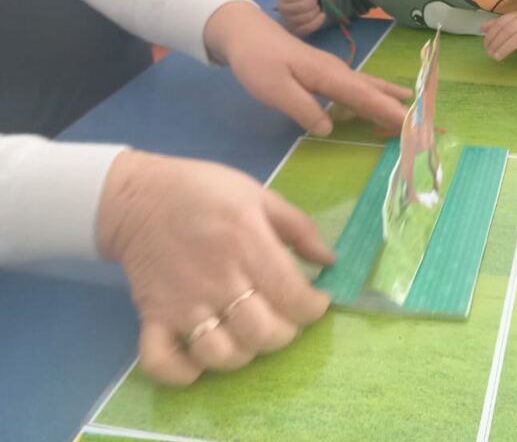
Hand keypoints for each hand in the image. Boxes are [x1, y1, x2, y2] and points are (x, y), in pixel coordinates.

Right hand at [97, 150, 334, 384]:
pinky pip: (162, 362)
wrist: (139, 196)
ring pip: (221, 354)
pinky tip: (200, 361)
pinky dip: (183, 372)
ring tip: (248, 334)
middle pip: (262, 333)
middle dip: (284, 332)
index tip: (315, 301)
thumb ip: (299, 228)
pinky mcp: (152, 317)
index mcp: (248, 245)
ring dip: (243, 354)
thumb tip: (330, 260)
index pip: (291, 296)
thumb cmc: (205, 191)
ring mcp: (182, 304)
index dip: (312, 308)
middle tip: (284, 317)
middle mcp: (217, 280)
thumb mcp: (259, 195)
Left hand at [204, 1, 409, 134]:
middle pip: (373, 90)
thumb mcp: (275, 90)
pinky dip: (372, 92)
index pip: (365, 97)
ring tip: (410, 103)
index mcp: (329, 76)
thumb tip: (329, 128)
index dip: (388, 111)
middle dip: (397, 105)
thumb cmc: (258, 61)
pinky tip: (376, 96)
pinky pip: (356, 85)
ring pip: (367, 85)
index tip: (410, 124)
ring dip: (388, 96)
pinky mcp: (324, 71)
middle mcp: (337, 71)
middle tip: (422, 119)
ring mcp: (332, 69)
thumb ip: (304, 108)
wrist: (245, 33)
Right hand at [277, 0, 325, 36]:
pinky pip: (309, 28)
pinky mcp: (297, 30)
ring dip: (316, 11)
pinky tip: (322, 15)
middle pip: (302, 7)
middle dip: (313, 2)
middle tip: (314, 0)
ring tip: (316, 7)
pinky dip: (318, 21)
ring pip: (307, 18)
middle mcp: (283, 10)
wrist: (302, 3)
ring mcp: (289, 22)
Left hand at [479, 12, 516, 60]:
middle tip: (490, 54)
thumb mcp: (512, 26)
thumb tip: (482, 27)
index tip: (485, 45)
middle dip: (497, 42)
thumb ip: (497, 26)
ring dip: (506, 48)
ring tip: (497, 57)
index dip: (491, 35)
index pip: (501, 23)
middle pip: (509, 30)